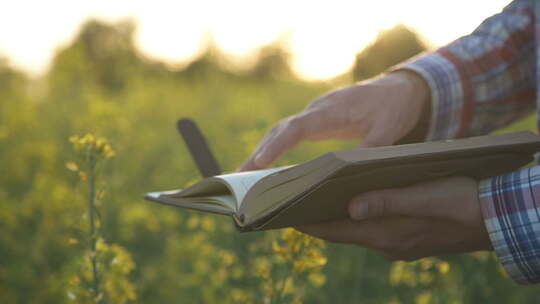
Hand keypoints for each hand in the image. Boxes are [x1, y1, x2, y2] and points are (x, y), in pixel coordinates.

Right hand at [240, 70, 428, 170]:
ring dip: (263, 151)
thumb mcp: (389, 130)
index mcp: (332, 110)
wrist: (398, 89)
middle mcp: (317, 110)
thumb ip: (370, 150)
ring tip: (244, 176)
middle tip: (239, 177)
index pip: (298, 128)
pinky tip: (266, 166)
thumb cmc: (393, 108)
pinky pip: (289, 133)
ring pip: (281, 131)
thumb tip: (351, 174)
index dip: (278, 146)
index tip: (260, 163)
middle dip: (259, 152)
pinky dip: (275, 148)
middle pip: (281, 130)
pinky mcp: (316, 121)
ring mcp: (315, 114)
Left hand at [296, 176, 492, 260]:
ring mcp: (398, 244)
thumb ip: (386, 203)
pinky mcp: (409, 239)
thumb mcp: (423, 197)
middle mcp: (387, 243)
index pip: (334, 230)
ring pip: (359, 230)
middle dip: (320, 218)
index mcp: (385, 233)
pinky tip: (359, 203)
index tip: (284, 213)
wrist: (496, 218)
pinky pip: (375, 229)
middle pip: (342, 231)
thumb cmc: (462, 201)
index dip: (307, 222)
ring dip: (341, 217)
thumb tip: (350, 209)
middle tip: (296, 201)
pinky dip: (361, 218)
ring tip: (321, 199)